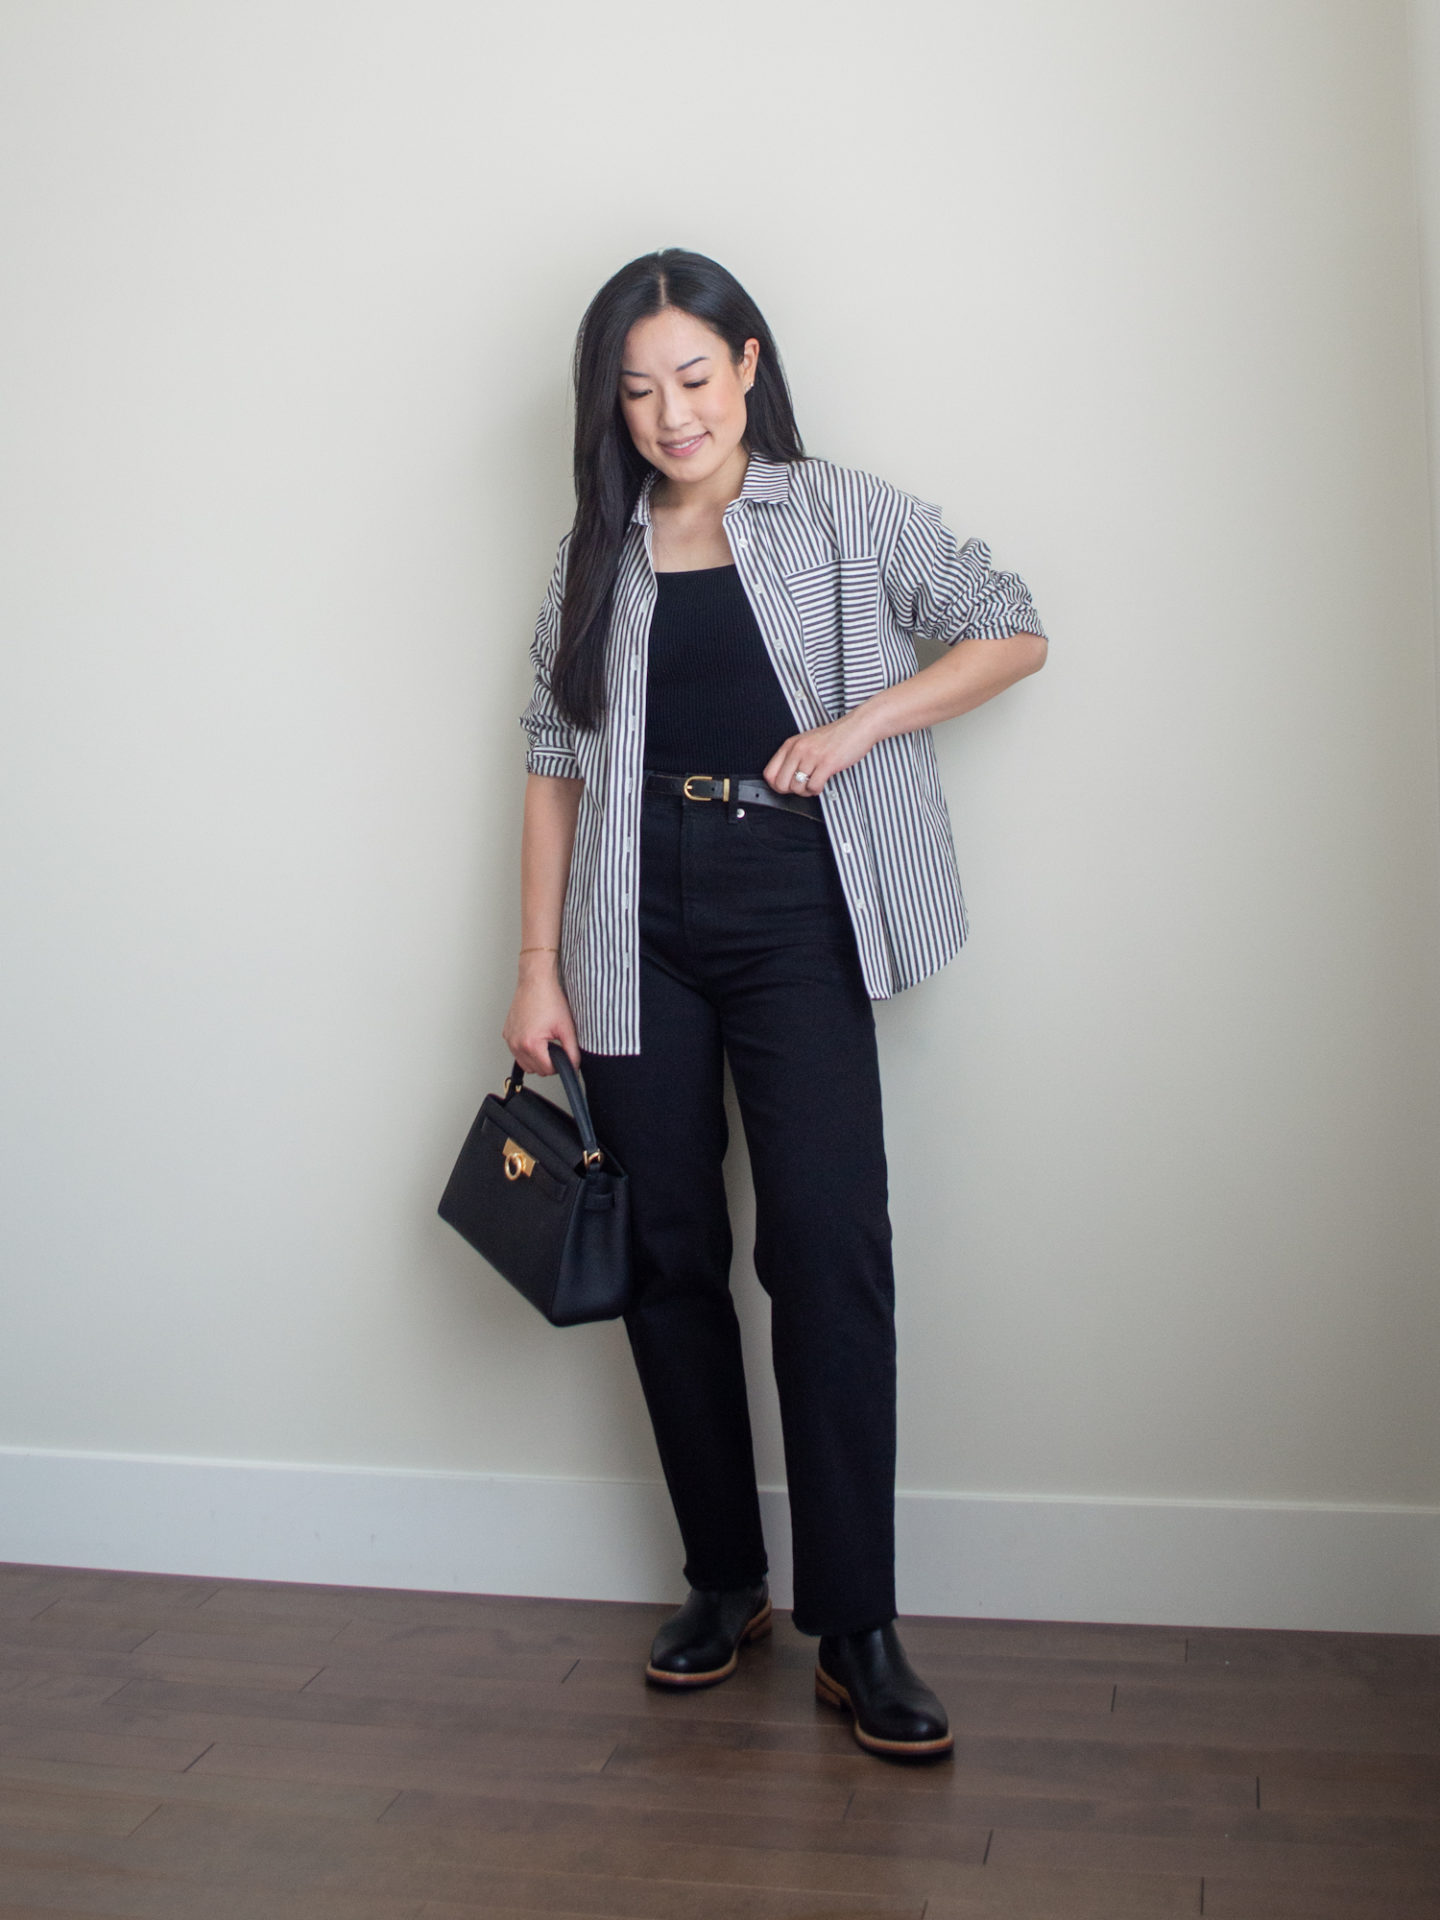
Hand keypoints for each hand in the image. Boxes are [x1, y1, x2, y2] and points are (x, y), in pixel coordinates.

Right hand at [502, 962, 580, 1074]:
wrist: (535, 981)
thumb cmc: (549, 998)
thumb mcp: (566, 1027)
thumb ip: (572, 1051)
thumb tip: (573, 1066)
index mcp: (530, 1044)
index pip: (547, 1070)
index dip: (559, 1065)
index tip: (564, 1056)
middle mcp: (516, 1043)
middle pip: (535, 1070)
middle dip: (548, 1062)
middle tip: (556, 1046)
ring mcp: (509, 1039)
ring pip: (525, 1064)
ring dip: (536, 1058)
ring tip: (546, 1042)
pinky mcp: (507, 1033)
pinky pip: (517, 1052)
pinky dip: (527, 1050)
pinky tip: (536, 1036)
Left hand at [762, 707, 877, 798]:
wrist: (858, 727)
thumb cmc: (835, 736)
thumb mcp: (807, 742)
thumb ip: (794, 757)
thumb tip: (783, 780)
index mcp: (791, 744)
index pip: (769, 773)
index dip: (777, 785)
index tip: (788, 785)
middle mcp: (798, 749)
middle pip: (781, 784)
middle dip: (792, 791)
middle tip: (803, 786)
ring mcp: (812, 756)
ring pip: (797, 787)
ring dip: (806, 791)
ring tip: (815, 783)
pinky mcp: (827, 763)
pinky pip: (813, 787)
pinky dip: (817, 790)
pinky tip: (822, 783)